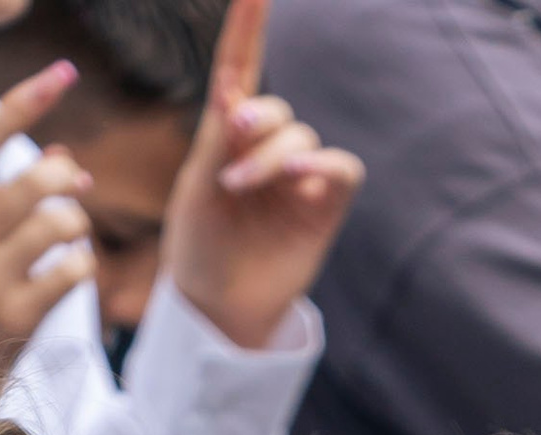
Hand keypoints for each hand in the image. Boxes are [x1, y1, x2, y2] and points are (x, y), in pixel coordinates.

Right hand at [0, 64, 94, 396]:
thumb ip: (2, 200)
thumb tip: (65, 157)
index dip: (22, 105)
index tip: (60, 77)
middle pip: (32, 183)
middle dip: (65, 179)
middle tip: (76, 184)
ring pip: (59, 226)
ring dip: (77, 226)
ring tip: (71, 238)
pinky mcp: (17, 321)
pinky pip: (72, 273)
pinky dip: (83, 265)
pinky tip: (75, 271)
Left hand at [159, 0, 363, 355]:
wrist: (218, 301)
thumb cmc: (200, 241)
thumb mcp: (198, 178)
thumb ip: (221, 134)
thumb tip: (239, 95)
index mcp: (232, 132)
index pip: (244, 65)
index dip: (250, 26)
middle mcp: (269, 148)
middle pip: (277, 109)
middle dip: (255, 121)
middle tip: (231, 145)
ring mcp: (300, 177)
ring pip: (302, 137)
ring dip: (271, 155)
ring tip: (241, 186)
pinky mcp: (325, 207)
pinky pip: (342, 167)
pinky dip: (322, 164)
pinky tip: (297, 175)